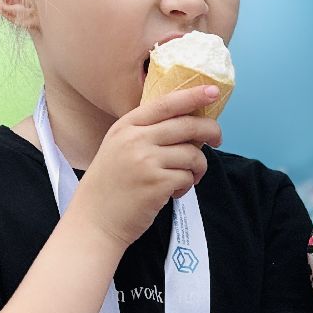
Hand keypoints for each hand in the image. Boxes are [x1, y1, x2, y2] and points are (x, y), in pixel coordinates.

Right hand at [74, 85, 224, 247]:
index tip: (213, 92)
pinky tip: (173, 192)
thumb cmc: (111, 185)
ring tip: (187, 178)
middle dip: (210, 131)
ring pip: (193, 154)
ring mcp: (146, 161)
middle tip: (218, 139)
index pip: (166, 103)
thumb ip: (147, 132)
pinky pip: (187, 176)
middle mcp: (135, 139)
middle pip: (187, 125)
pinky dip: (186, 185)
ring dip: (197, 167)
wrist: (94, 220)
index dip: (193, 96)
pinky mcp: (157, 183)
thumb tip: (190, 123)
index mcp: (126, 126)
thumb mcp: (119, 147)